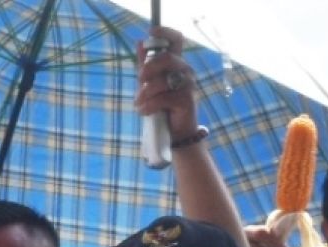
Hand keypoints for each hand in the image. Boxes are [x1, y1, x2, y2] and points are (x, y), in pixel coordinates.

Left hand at [136, 26, 197, 140]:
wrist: (176, 134)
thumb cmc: (163, 107)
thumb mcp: (150, 83)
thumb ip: (145, 64)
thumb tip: (140, 42)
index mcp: (176, 63)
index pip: (176, 39)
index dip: (165, 32)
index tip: (151, 33)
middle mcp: (185, 71)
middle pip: (166, 58)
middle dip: (148, 69)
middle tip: (139, 80)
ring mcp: (188, 85)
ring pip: (162, 80)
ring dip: (145, 93)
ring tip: (139, 103)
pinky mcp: (187, 100)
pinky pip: (162, 98)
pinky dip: (149, 106)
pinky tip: (144, 112)